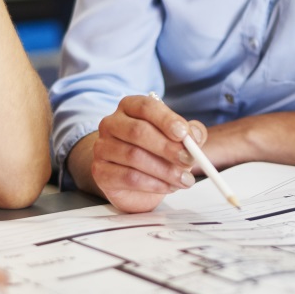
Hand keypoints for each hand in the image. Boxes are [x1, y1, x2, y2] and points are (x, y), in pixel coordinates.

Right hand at [88, 94, 209, 212]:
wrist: (135, 181)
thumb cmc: (156, 153)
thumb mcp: (178, 139)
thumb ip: (190, 133)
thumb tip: (194, 134)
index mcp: (129, 107)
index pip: (146, 107)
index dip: (166, 119)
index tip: (183, 133)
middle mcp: (111, 123)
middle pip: (138, 131)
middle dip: (167, 147)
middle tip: (188, 160)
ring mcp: (102, 147)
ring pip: (134, 156)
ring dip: (164, 170)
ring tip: (184, 179)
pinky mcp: (100, 171)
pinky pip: (129, 177)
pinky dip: (154, 184)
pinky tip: (169, 187)